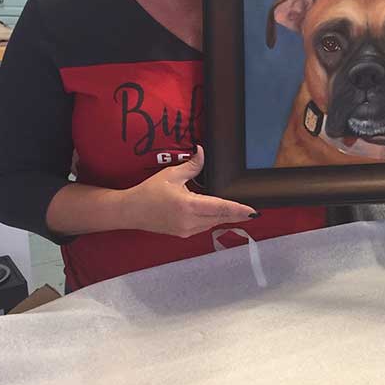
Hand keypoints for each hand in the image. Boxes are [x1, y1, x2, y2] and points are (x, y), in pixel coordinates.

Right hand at [121, 146, 257, 236]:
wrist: (131, 211)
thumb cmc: (149, 192)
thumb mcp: (171, 175)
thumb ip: (191, 166)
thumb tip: (202, 151)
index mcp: (188, 206)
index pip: (220, 208)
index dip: (238, 210)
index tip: (253, 211)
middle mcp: (190, 221)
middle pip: (220, 218)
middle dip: (236, 214)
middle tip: (252, 211)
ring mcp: (187, 230)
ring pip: (213, 223)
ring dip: (225, 217)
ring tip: (239, 211)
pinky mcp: (183, 233)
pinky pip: (205, 226)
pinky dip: (213, 219)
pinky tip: (218, 213)